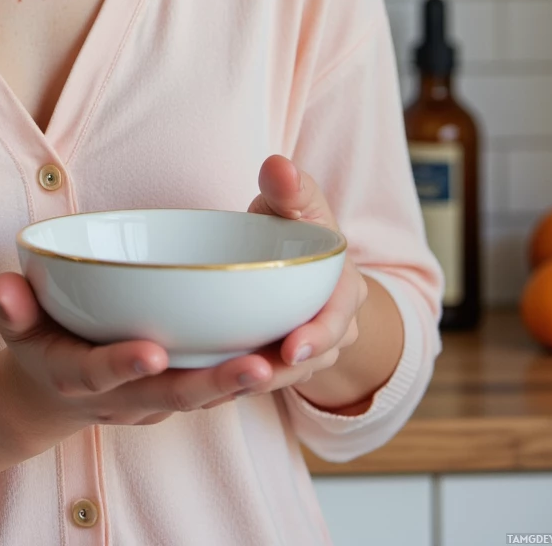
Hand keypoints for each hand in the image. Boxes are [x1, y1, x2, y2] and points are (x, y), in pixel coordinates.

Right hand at [0, 273, 268, 433]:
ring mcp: (155, 400)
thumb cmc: (38, 344)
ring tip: (284, 361)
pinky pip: (217, 388)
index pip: (102, 373)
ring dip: (243, 383)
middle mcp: (125, 397)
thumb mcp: (15, 326)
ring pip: (204, 396)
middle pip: (173, 395)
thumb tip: (1, 285)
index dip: (124, 365)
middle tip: (256, 367)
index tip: (150, 350)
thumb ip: (10, 306)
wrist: (54, 391)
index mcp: (81, 377)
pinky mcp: (178, 391)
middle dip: (214, 384)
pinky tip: (286, 352)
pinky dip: (250, 376)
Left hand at [210, 153, 366, 406]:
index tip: (291, 349)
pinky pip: (267, 377)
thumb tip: (278, 165)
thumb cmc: (293, 222)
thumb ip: (289, 187)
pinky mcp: (283, 361)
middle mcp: (335, 325)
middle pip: (315, 357)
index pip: (338, 316)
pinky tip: (208, 385)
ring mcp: (312, 349)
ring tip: (222, 386)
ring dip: (260, 382)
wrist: (293, 252)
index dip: (319, 336)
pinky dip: (243, 382)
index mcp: (344, 287)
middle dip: (285, 371)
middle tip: (251, 376)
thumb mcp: (295, 202)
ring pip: (289, 375)